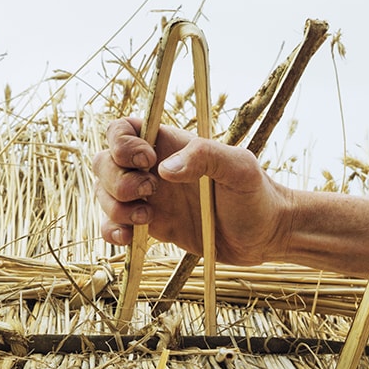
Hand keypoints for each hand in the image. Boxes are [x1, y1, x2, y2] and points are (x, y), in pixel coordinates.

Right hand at [91, 117, 290, 264]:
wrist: (265, 235)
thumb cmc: (257, 194)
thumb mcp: (240, 168)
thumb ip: (205, 157)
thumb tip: (164, 168)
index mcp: (169, 146)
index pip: (122, 130)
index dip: (122, 143)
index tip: (147, 161)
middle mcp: (152, 169)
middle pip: (104, 162)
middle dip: (116, 179)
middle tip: (150, 193)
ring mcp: (149, 198)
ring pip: (104, 194)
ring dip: (114, 206)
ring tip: (147, 219)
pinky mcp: (150, 227)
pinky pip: (114, 225)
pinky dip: (111, 231)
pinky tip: (128, 239)